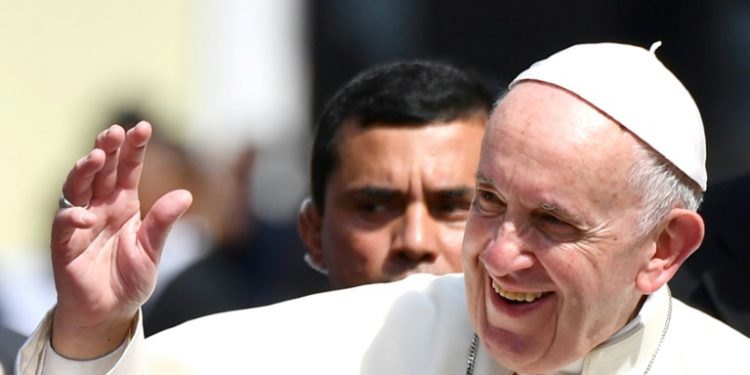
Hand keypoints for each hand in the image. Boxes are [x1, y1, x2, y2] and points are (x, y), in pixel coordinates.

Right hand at [50, 122, 192, 358]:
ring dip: (84, 171)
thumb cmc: (129, 279)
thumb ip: (163, 223)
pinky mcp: (65, 246)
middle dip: (107, 148)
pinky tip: (85, 216)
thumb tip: (186, 194)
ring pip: (77, 189)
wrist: (109, 313)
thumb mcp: (153, 251)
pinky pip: (63, 226)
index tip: (144, 127)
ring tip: (97, 157)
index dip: (134, 148)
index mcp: (124, 204)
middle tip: (115, 131)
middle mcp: (100, 207)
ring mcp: (80, 224)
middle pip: (101, 171)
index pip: (128, 169)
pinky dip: (72, 218)